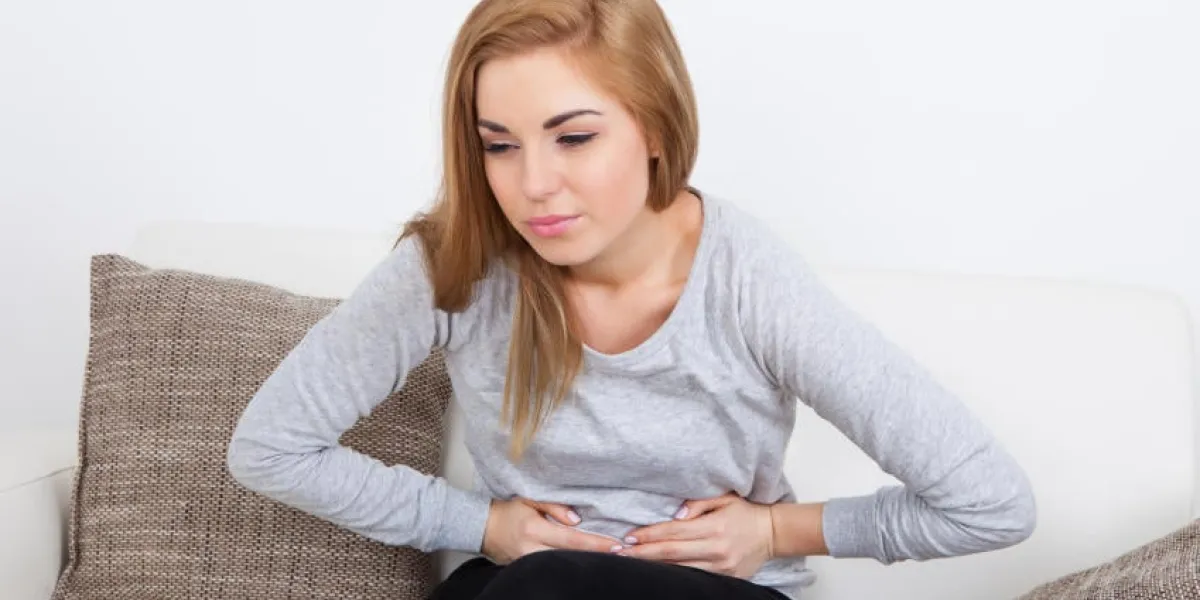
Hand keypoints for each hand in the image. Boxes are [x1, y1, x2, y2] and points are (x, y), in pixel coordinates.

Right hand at [481, 497, 619, 563]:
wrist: (482, 528)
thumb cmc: (508, 511)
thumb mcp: (529, 500)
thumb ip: (554, 507)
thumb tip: (577, 520)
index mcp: (535, 530)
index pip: (572, 540)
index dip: (595, 544)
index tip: (615, 545)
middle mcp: (532, 550)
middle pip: (571, 557)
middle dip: (595, 556)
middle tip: (620, 554)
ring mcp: (529, 563)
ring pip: (563, 565)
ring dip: (584, 562)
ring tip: (607, 558)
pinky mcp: (527, 570)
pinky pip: (552, 568)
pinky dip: (569, 565)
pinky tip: (584, 563)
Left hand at [617, 492, 775, 578]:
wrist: (772, 533)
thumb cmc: (745, 512)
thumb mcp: (724, 498)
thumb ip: (698, 503)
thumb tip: (676, 514)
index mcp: (714, 527)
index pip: (674, 532)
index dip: (650, 535)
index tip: (630, 537)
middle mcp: (715, 549)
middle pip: (672, 553)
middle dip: (644, 553)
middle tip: (621, 553)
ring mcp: (720, 567)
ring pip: (680, 569)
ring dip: (654, 566)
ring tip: (632, 562)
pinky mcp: (724, 577)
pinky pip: (693, 576)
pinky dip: (673, 574)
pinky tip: (657, 572)